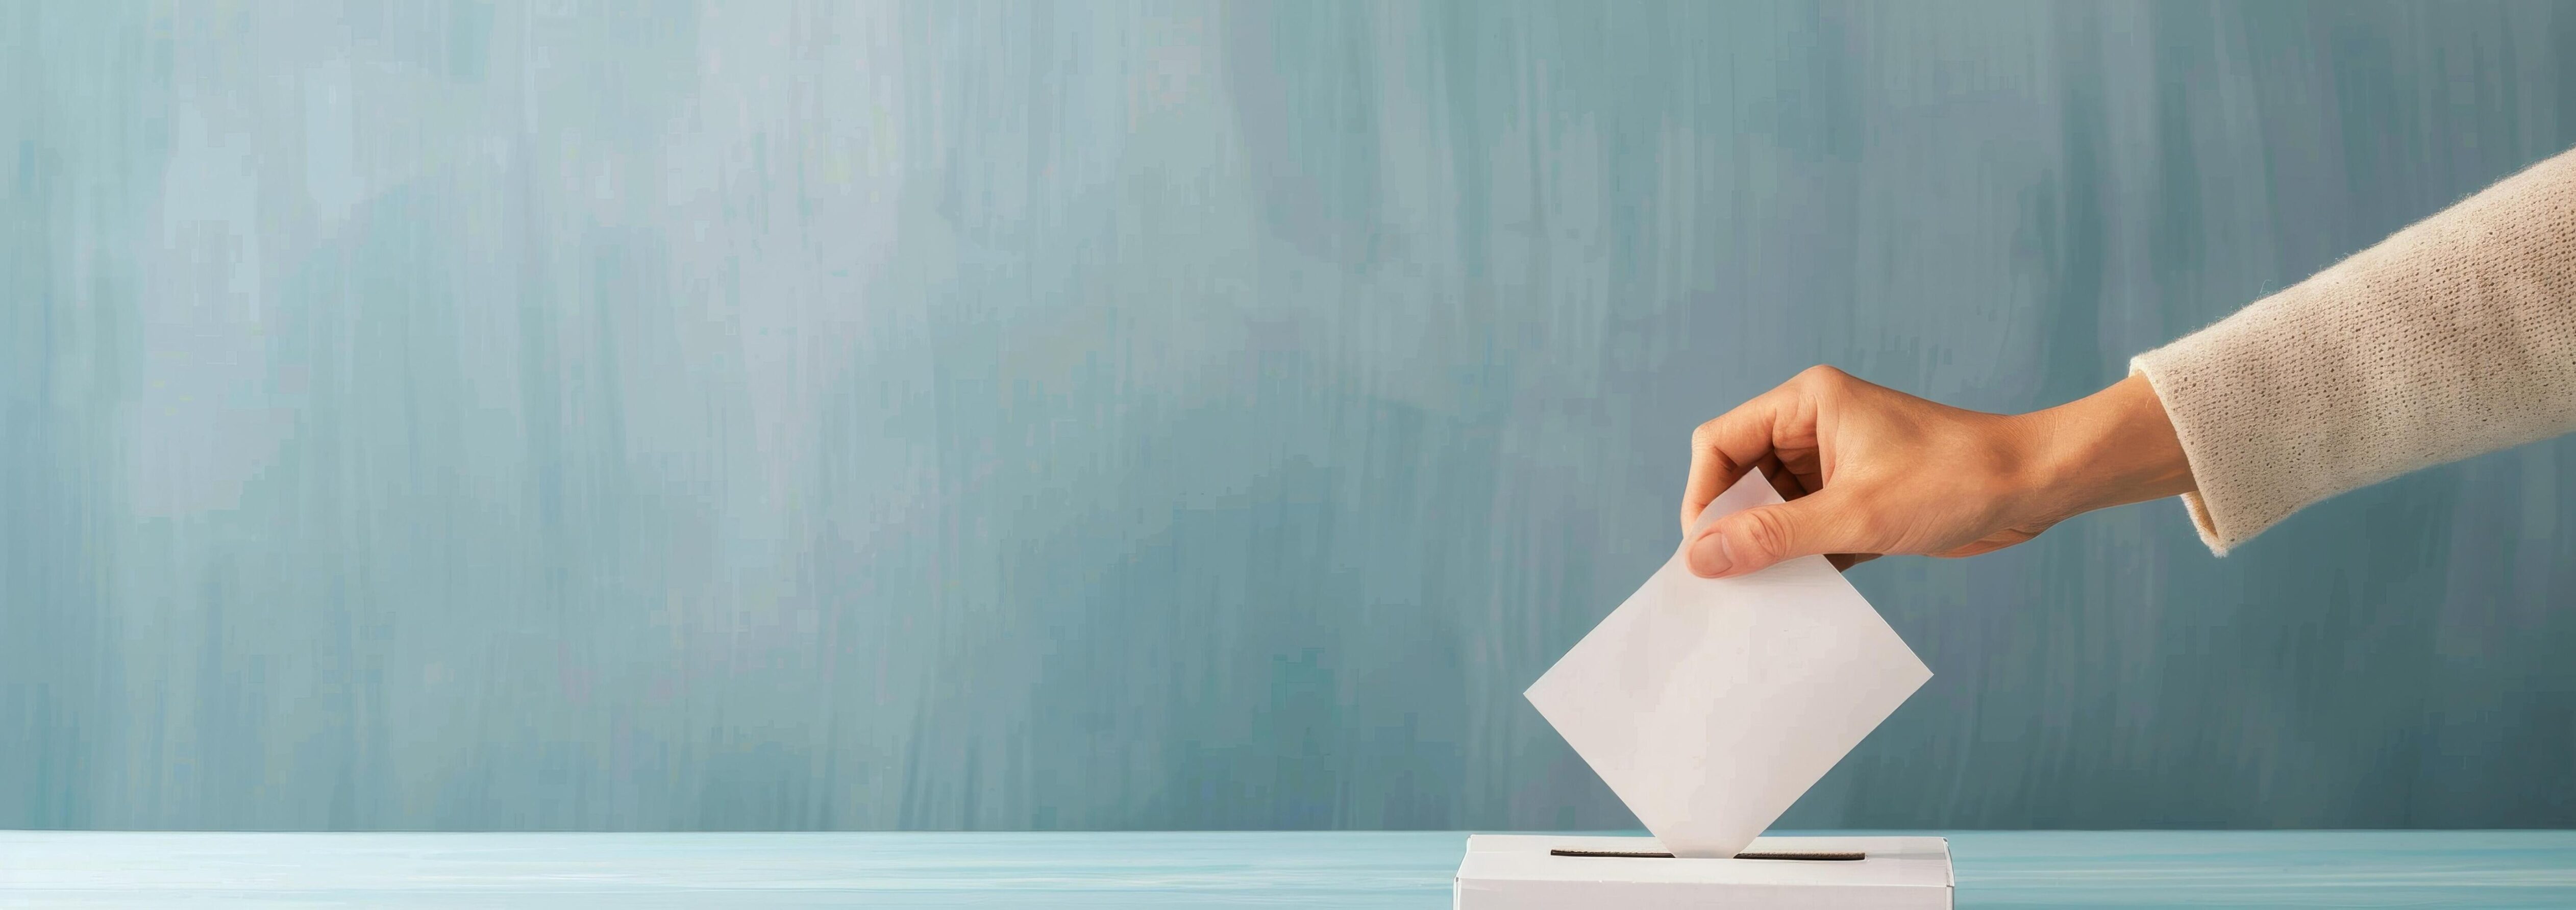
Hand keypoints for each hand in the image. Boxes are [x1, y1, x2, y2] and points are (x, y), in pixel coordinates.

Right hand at [1680, 366, 2195, 577]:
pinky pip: (1807, 530)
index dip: (1703, 497)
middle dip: (1732, 527)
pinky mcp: (1858, 498)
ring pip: (1772, 509)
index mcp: (1805, 403)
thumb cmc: (1954, 480)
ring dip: (1767, 549)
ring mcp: (1836, 464)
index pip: (1719, 443)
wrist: (2037, 487)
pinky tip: (1799, 594)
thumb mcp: (1855, 514)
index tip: (1703, 552)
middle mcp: (1813, 428)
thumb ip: (1773, 535)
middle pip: (1740, 478)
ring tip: (1763, 594)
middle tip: (1726, 581)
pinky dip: (1800, 560)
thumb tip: (1700, 559)